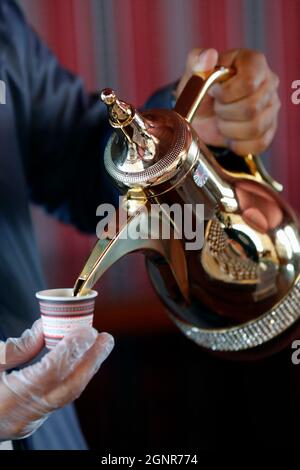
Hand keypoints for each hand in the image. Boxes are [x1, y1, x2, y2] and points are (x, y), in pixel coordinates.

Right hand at [0, 320, 113, 440]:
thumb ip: (16, 347)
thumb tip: (45, 328)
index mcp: (12, 398)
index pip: (51, 372)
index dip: (72, 350)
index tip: (88, 330)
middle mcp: (26, 414)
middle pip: (69, 387)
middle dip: (92, 362)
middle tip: (106, 339)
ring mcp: (31, 421)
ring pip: (67, 394)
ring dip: (85, 369)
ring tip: (99, 347)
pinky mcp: (32, 421)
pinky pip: (59, 398)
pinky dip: (72, 378)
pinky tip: (79, 362)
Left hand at [177, 48, 279, 154]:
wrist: (201, 117)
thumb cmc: (199, 92)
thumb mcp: (193, 75)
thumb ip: (197, 62)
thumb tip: (209, 56)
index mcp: (253, 62)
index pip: (249, 82)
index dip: (226, 93)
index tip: (213, 92)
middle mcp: (269, 83)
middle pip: (251, 108)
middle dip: (224, 113)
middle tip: (216, 108)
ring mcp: (272, 108)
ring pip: (255, 128)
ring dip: (229, 129)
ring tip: (221, 120)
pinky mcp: (269, 130)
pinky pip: (257, 144)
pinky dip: (237, 144)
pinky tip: (229, 135)